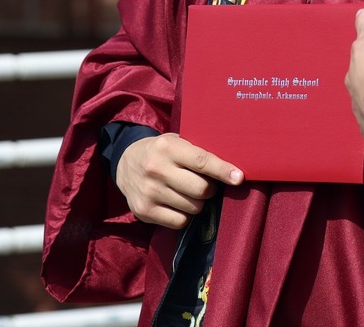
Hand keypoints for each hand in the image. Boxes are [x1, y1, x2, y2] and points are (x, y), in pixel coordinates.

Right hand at [115, 133, 243, 228]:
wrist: (125, 163)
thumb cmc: (162, 151)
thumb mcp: (177, 141)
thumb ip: (198, 151)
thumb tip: (231, 168)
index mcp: (168, 147)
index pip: (202, 161)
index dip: (223, 171)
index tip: (239, 178)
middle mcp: (156, 169)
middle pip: (200, 189)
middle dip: (211, 189)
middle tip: (208, 184)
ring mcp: (149, 192)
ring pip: (193, 207)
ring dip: (199, 202)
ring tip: (190, 192)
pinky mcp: (144, 211)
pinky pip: (180, 222)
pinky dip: (186, 215)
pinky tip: (179, 204)